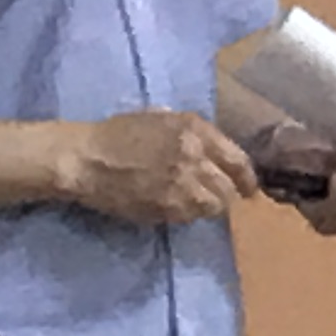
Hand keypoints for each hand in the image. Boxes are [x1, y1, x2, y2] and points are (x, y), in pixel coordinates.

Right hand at [62, 109, 258, 224]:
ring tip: (200, 203)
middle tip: (224, 198)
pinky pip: (192, 217)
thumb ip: (193, 133)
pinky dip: (191, 214)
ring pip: (215, 205)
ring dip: (211, 206)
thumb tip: (217, 151)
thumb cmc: (119, 134)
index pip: (238, 159)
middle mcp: (194, 156)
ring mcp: (181, 184)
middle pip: (230, 186)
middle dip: (230, 194)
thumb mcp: (162, 118)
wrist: (86, 159)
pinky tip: (180, 207)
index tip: (249, 186)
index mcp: (195, 130)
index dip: (247, 177)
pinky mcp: (165, 208)